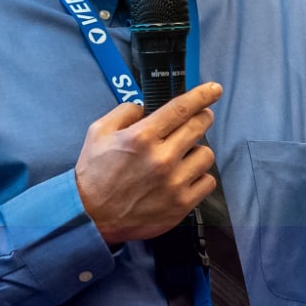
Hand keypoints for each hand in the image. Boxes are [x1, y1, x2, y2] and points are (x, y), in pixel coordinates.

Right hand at [74, 83, 221, 244]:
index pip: (181, 108)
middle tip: (199, 119)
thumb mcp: (98, 132)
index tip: (214, 89)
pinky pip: (208, 182)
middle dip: (202, 118)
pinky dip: (199, 177)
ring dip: (197, 151)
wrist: (91, 216)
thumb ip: (124, 112)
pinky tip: (185, 176)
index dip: (202, 95)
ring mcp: (174, 183)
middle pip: (199, 127)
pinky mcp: (181, 204)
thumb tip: (145, 107)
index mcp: (142, 137)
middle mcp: (162, 159)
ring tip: (182, 156)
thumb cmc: (94, 174)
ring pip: (206, 155)